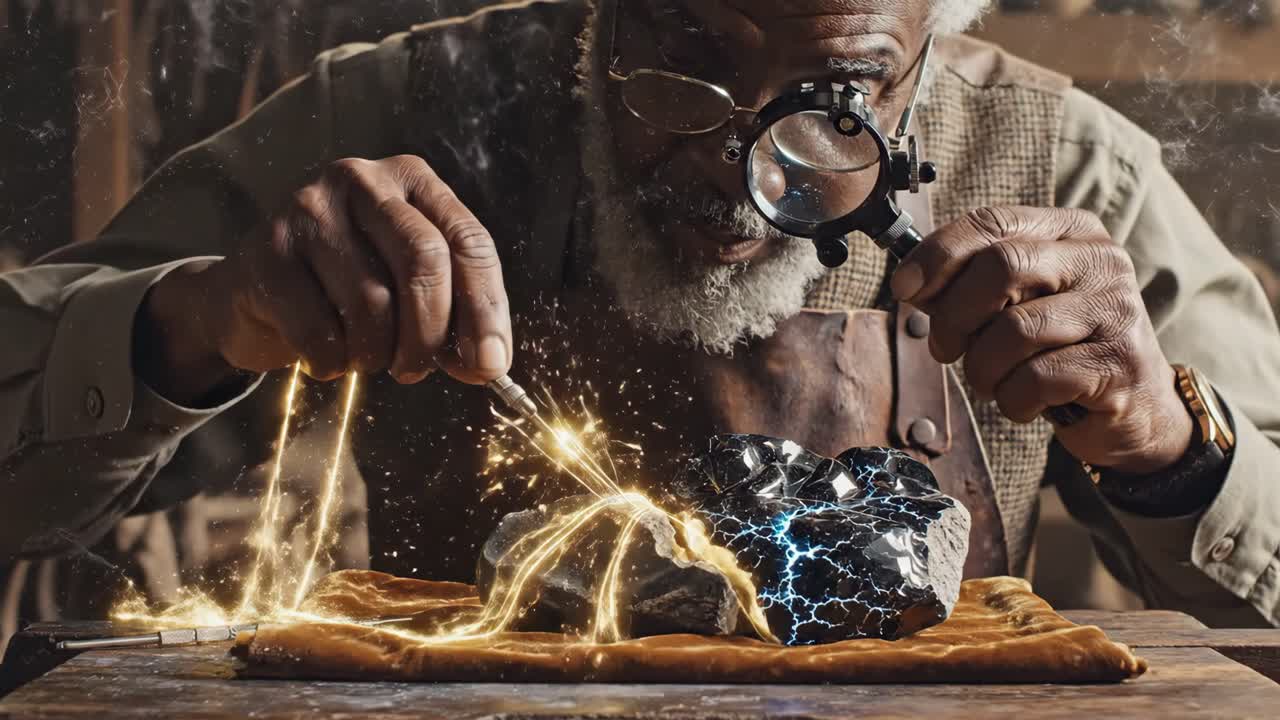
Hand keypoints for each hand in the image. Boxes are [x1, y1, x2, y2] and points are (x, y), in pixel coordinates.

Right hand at [140, 156, 511, 402]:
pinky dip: (333, 361)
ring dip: (377, 353)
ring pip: (373, 301)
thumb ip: (453, 314)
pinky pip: (320, 329)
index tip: (490, 364)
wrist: (250, 292)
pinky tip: (328, 357)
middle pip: (424, 262)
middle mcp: (362, 181)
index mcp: (411, 181)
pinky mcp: (268, 251)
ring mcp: (309, 209)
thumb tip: (489, 363)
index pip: (468, 241)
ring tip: (367, 358)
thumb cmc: (343, 289)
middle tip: (417, 370)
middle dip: (430, 333)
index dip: (486, 309)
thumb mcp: (406, 286)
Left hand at [890, 206, 1192, 473]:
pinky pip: (1036, 378)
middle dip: (954, 315)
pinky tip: (1023, 403)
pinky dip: (1012, 399)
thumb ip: (972, 284)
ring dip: (982, 367)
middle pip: (1000, 268)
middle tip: (945, 348)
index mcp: (1070, 231)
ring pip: (1015, 329)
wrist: (1133, 407)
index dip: (938, 254)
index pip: (992, 222)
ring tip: (990, 382)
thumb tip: (912, 285)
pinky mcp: (1119, 363)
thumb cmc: (1060, 348)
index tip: (904, 288)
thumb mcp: (1017, 302)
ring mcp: (1115, 309)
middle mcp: (1099, 260)